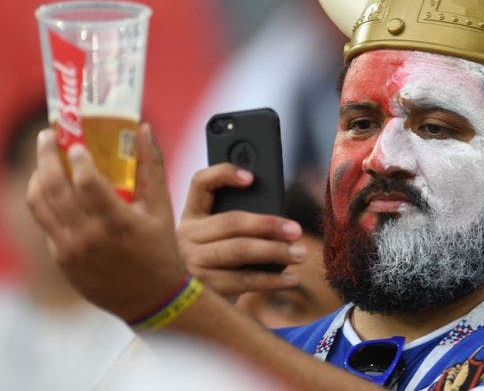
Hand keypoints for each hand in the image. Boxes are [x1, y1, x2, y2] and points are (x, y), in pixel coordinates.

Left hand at [26, 123, 184, 321]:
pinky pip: (45, 223)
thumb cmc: (160, 251)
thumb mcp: (161, 208)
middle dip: (46, 156)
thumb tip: (143, 127)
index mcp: (117, 223)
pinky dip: (45, 201)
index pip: (86, 182)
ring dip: (38, 176)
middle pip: (54, 188)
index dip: (77, 158)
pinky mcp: (61, 260)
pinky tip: (52, 188)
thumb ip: (151, 165)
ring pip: (39, 205)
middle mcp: (89, 237)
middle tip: (47, 136)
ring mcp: (70, 251)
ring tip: (44, 160)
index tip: (76, 142)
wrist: (151, 301)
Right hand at [177, 164, 305, 298]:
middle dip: (268, 224)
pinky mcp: (202, 289)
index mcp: (189, 216)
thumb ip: (235, 225)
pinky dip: (272, 280)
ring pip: (239, 250)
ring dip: (275, 251)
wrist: (186, 310)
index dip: (224, 174)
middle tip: (296, 230)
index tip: (252, 177)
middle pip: (231, 222)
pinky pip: (243, 281)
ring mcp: (190, 263)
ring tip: (300, 253)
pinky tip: (290, 279)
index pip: (200, 183)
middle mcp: (184, 237)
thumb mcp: (215, 241)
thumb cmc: (215, 267)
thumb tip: (280, 221)